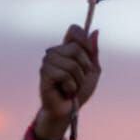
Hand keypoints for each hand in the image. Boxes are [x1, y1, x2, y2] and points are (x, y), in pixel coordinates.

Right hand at [36, 25, 100, 139]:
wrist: (69, 109)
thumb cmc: (80, 90)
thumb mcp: (93, 71)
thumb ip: (93, 52)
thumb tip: (95, 31)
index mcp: (67, 48)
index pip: (75, 30)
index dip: (84, 40)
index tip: (89, 54)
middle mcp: (55, 52)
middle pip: (76, 47)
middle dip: (85, 67)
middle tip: (80, 78)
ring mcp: (48, 62)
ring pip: (71, 63)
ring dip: (78, 79)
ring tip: (72, 86)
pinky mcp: (44, 73)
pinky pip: (63, 74)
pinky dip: (70, 86)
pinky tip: (66, 91)